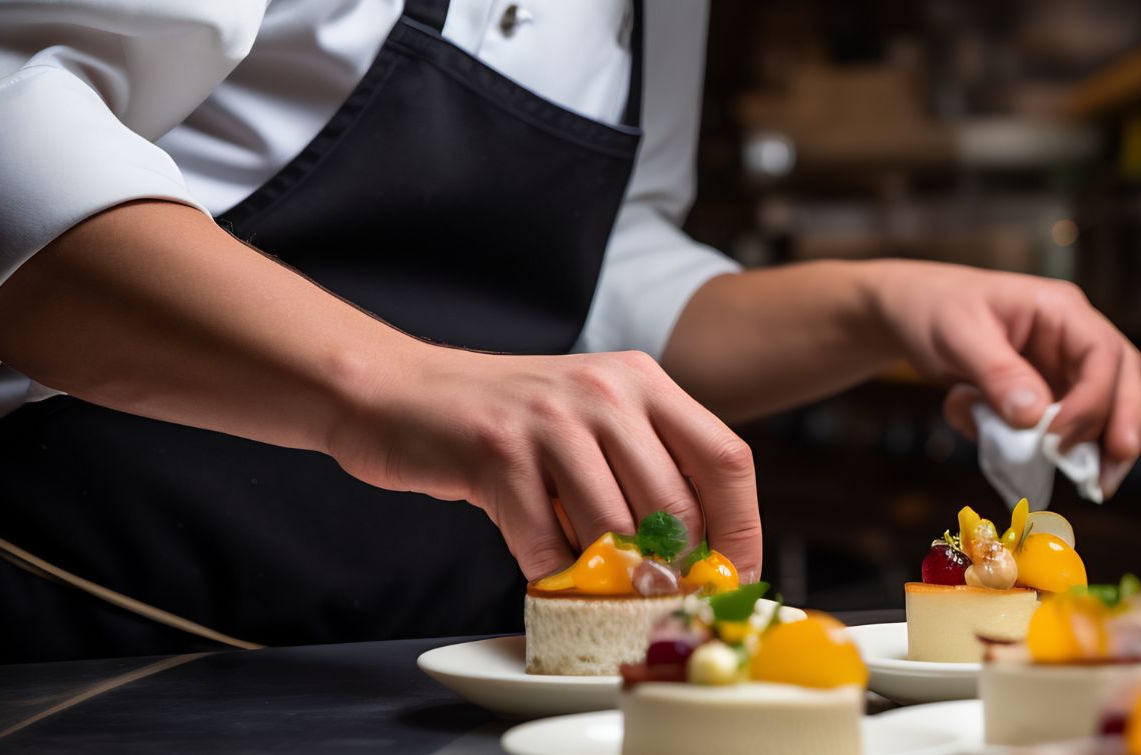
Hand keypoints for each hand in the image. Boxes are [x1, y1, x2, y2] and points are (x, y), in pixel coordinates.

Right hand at [325, 346, 760, 579]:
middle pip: (674, 505)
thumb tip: (702, 555)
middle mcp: (605, 391)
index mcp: (643, 381)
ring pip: (613, 530)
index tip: (735, 577)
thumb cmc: (509, 422)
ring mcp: (550, 419)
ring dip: (610, 578)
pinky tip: (546, 573)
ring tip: (601, 590)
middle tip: (663, 601)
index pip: (725, 459)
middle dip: (675, 569)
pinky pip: (544, 543)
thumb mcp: (592, 417)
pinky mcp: (496, 452)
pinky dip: (551, 575)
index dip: (741, 529)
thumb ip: (646, 465)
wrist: (399, 391)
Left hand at [865, 260, 1140, 497]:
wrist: (914, 312)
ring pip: (1108, 405)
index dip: (1092, 399)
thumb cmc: (936, 310)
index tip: (1056, 437)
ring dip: (1105, 447)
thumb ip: (997, 375)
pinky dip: (1064, 450)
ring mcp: (1065, 366)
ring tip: (1098, 488)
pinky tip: (1045, 471)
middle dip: (1124, 428)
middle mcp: (1073, 337)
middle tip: (1106, 478)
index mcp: (1059, 309)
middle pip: (1123, 379)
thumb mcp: (959, 336)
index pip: (1102, 353)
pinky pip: (1069, 424)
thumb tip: (1034, 418)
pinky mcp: (1050, 392)